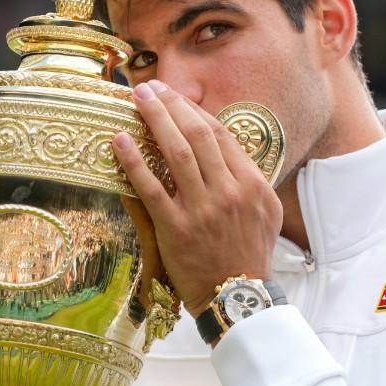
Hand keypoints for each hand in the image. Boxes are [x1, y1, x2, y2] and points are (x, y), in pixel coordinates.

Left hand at [111, 79, 282, 317]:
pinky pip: (150, 188)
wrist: (237, 297)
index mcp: (252, 184)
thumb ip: (249, 180)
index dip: (194, 110)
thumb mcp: (266, 213)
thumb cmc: (249, 254)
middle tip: (150, 89)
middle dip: (171, 105)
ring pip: (175, 153)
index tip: (175, 96)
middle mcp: (229, 192)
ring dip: (153, 120)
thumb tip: (227, 150)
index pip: (219, 135)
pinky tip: (119, 141)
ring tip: (137, 100)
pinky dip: (133, 161)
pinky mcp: (176, 228)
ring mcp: (202, 210)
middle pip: (197, 135)